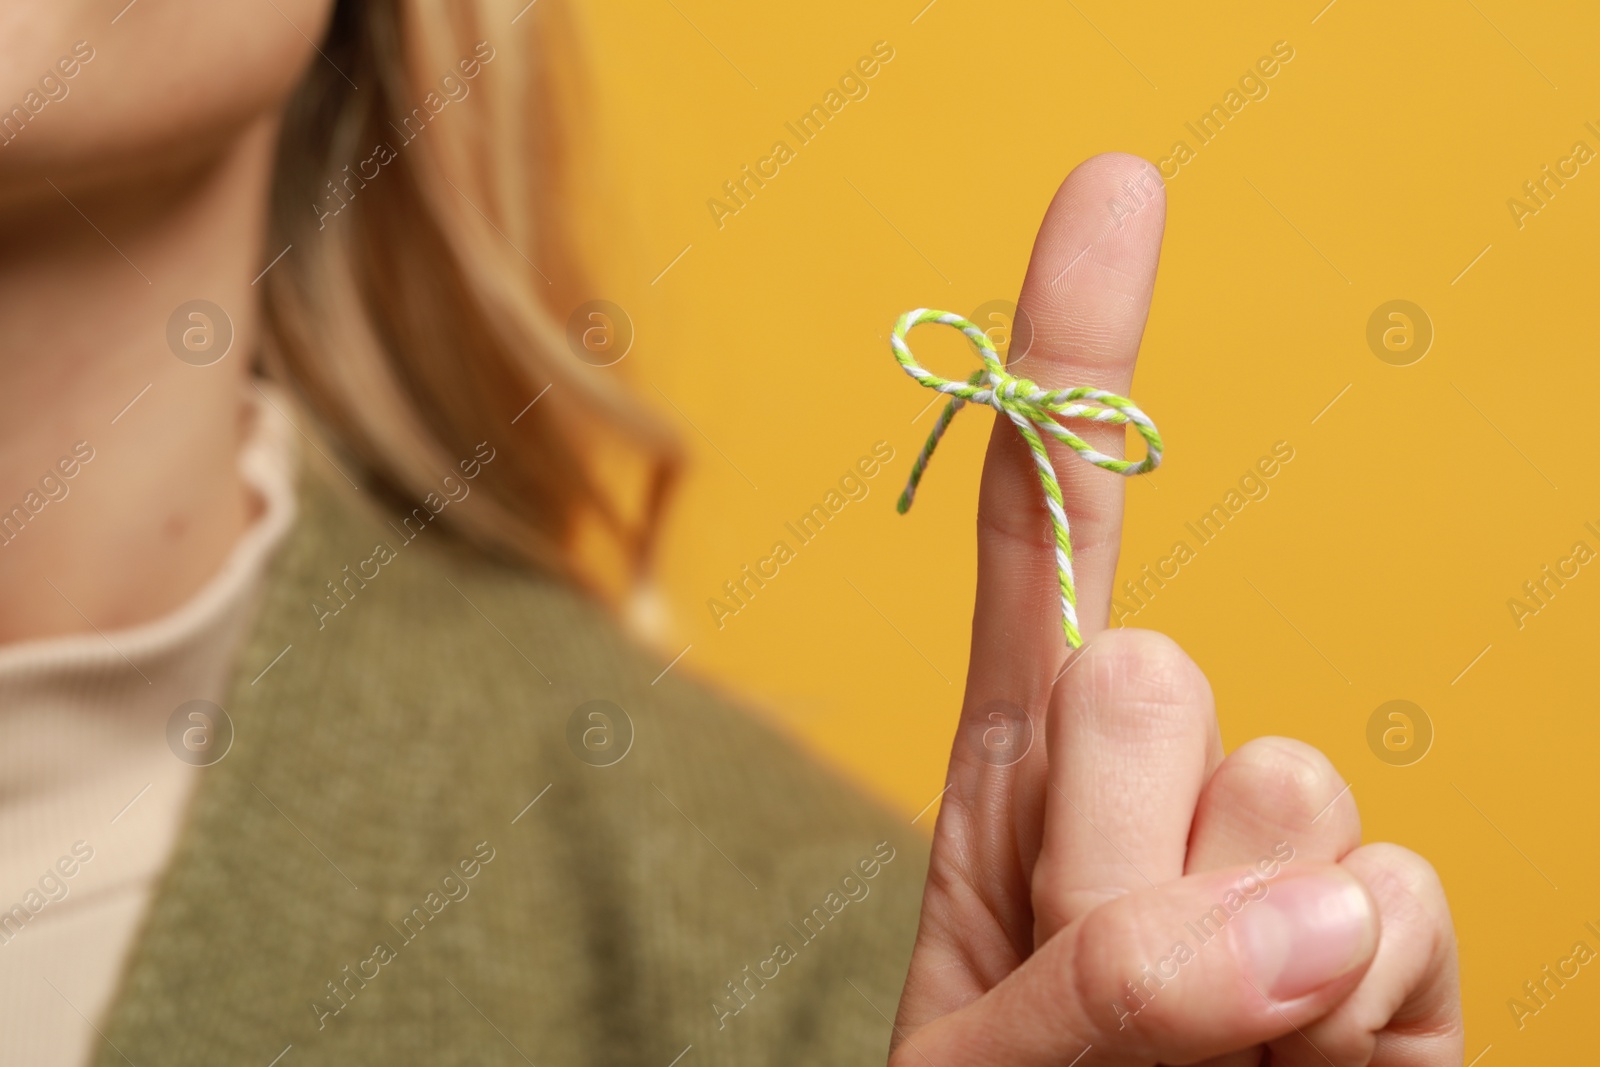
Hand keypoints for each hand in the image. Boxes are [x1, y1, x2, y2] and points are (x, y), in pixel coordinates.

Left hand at [890, 154, 1461, 1065]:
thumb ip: (1091, 990)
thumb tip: (1302, 912)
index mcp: (1023, 770)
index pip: (1049, 531)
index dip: (1075, 362)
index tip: (1116, 187)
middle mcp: (1161, 781)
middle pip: (1152, 671)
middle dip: (1107, 852)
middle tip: (1091, 992)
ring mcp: (1286, 859)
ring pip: (1295, 794)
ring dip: (1223, 965)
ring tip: (1191, 1060)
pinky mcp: (1398, 946)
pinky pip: (1405, 912)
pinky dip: (1345, 1024)